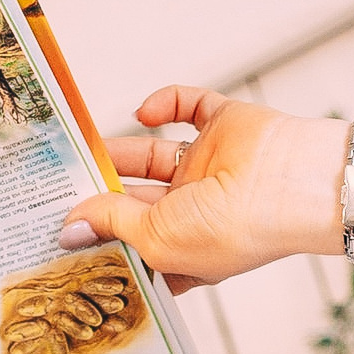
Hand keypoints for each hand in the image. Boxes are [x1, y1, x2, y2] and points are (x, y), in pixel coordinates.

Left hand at [61, 86, 342, 291]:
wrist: (291, 185)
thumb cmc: (237, 230)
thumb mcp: (157, 238)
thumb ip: (111, 224)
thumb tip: (70, 226)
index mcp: (184, 250)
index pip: (135, 246)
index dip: (104, 240)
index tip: (65, 235)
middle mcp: (196, 212)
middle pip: (135, 200)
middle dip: (102, 194)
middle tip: (61, 186)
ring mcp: (209, 167)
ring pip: (152, 155)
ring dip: (120, 151)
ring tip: (85, 149)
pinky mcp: (222, 127)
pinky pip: (186, 106)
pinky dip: (163, 103)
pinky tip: (143, 112)